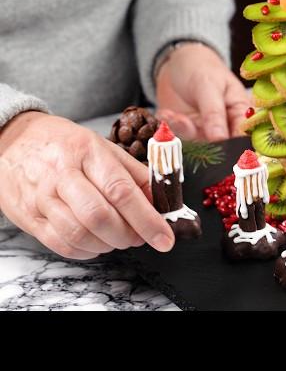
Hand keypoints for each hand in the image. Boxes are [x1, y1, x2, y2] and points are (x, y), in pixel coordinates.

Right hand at [0, 112, 174, 259]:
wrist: (13, 140)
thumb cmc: (66, 145)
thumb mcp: (104, 148)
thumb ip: (135, 175)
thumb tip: (162, 203)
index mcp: (88, 153)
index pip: (122, 191)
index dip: (148, 219)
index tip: (164, 238)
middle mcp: (63, 175)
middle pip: (100, 217)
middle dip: (129, 235)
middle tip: (140, 237)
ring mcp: (43, 198)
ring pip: (80, 235)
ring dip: (109, 245)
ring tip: (119, 238)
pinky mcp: (29, 217)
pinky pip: (62, 245)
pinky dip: (87, 251)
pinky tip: (98, 243)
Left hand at [155, 43, 249, 141]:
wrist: (178, 62)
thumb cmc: (202, 68)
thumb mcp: (209, 85)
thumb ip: (214, 113)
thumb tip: (220, 139)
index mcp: (240, 113)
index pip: (242, 136)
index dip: (233, 146)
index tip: (217, 144)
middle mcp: (224, 127)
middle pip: (219, 146)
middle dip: (201, 140)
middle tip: (185, 124)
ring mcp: (204, 132)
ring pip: (195, 144)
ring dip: (182, 131)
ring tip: (172, 115)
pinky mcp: (185, 133)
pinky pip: (177, 137)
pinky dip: (169, 127)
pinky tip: (164, 114)